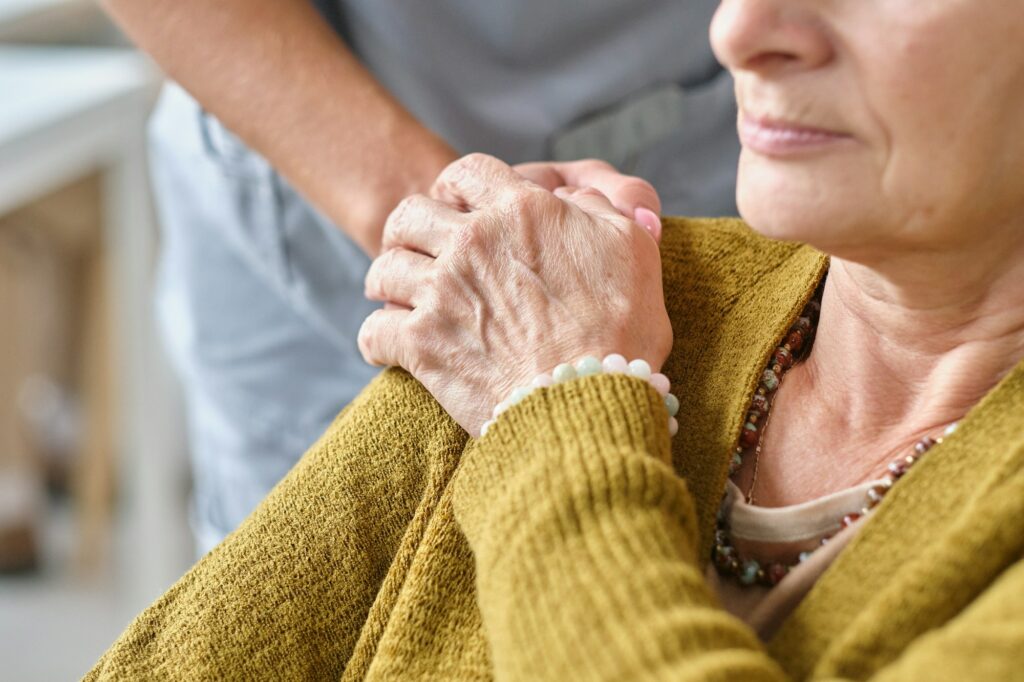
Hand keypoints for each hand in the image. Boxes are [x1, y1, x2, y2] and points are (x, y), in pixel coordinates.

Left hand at [358, 153, 672, 434]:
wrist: (589, 399)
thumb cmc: (620, 328)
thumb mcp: (632, 246)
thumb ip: (597, 208)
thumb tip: (573, 198)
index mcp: (520, 210)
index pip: (467, 172)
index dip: (456, 186)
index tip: (454, 205)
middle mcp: (472, 242)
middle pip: (410, 214)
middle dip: (407, 228)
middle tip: (414, 249)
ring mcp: (441, 293)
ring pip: (383, 268)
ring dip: (385, 280)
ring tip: (392, 294)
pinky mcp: (422, 345)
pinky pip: (375, 330)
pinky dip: (377, 338)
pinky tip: (387, 345)